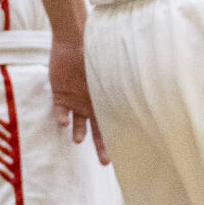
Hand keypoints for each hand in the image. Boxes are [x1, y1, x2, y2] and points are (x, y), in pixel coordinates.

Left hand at [49, 33, 108, 164]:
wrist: (71, 41)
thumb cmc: (93, 54)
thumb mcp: (108, 70)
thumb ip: (118, 83)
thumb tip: (144, 88)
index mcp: (103, 101)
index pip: (111, 124)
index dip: (116, 139)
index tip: (121, 155)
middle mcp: (90, 106)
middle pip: (97, 131)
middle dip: (101, 147)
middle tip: (104, 163)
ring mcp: (75, 102)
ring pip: (77, 124)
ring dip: (78, 133)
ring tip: (78, 140)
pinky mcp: (60, 96)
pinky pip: (60, 112)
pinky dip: (61, 118)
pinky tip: (63, 122)